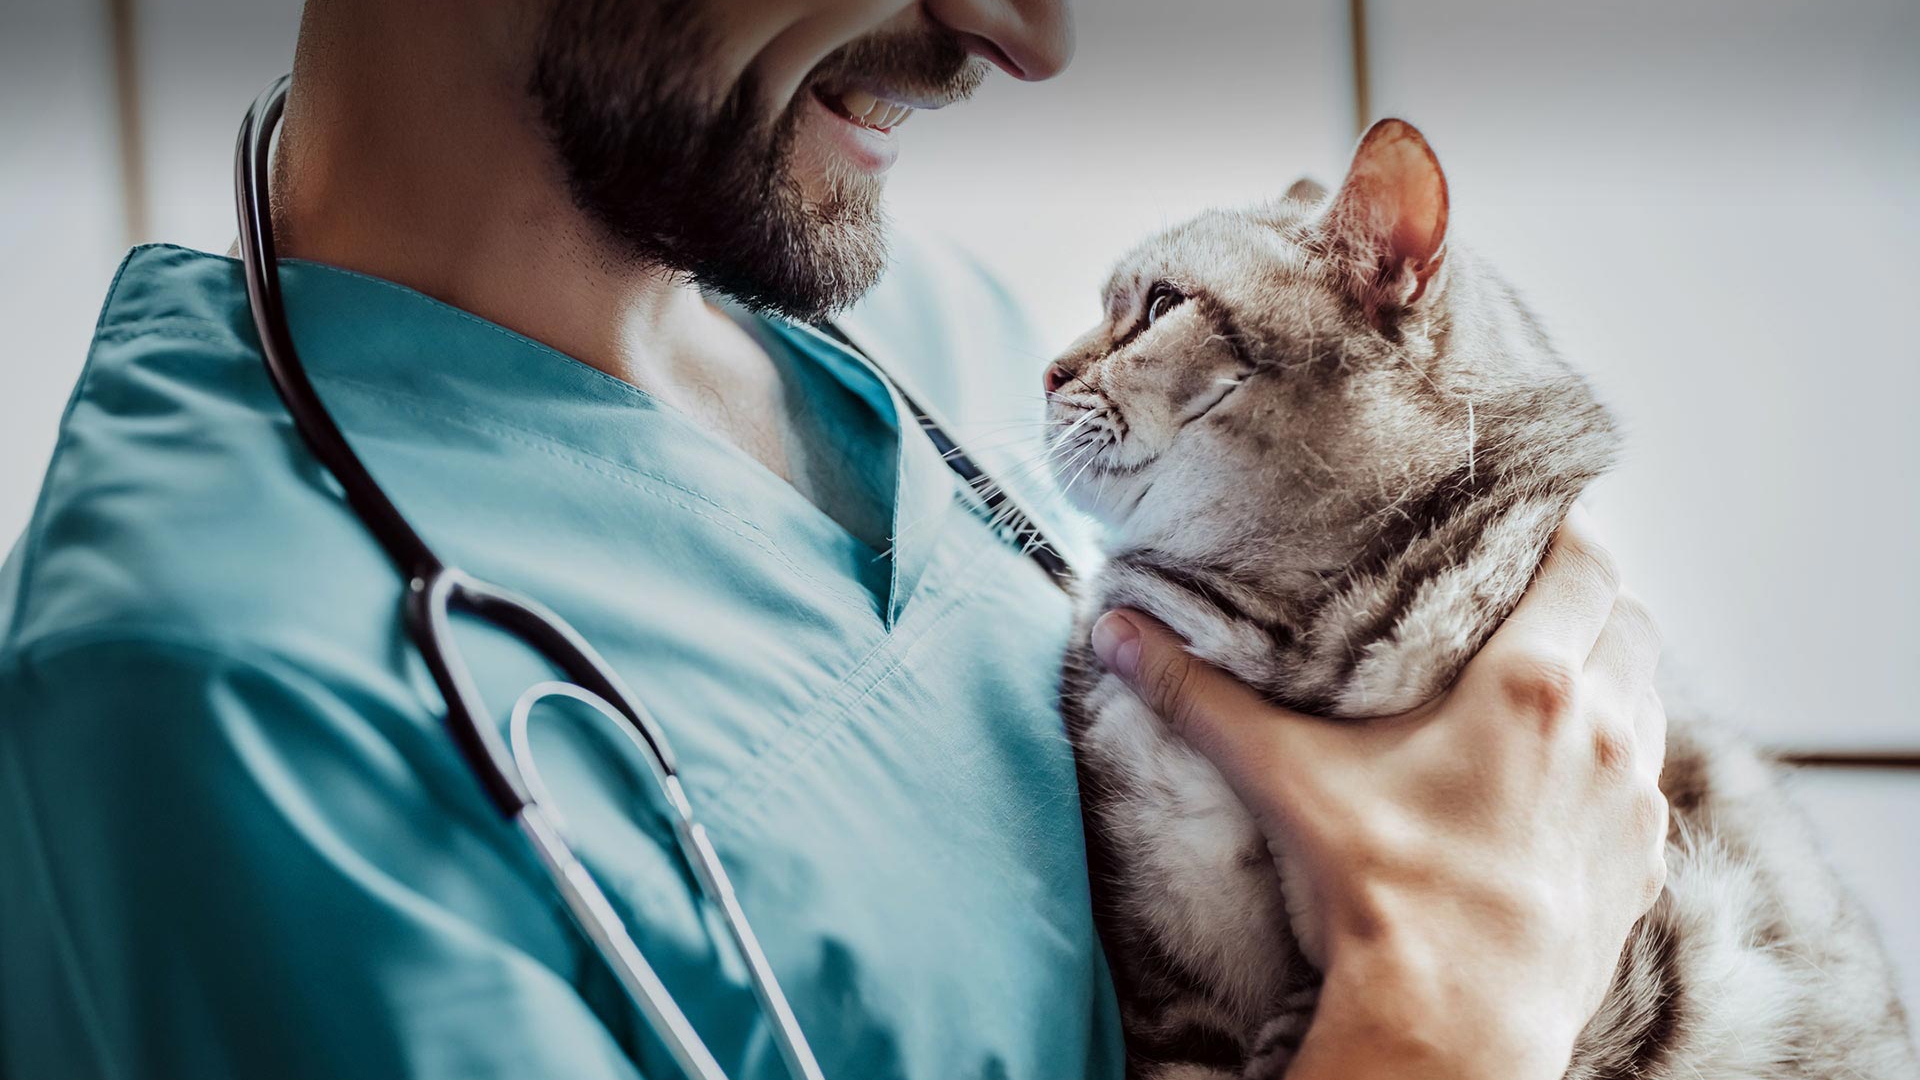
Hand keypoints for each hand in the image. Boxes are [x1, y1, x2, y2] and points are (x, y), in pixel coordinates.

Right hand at [1090, 510, 1666, 1079]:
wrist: (1454, 1020)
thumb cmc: (1380, 888)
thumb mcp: (1285, 775)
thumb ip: (1200, 696)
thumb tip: (1116, 632)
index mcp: (1531, 684)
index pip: (1587, 562)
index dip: (1567, 528)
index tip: (1535, 516)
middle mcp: (1605, 729)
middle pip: (1630, 619)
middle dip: (1590, 597)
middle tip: (1531, 592)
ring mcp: (1635, 802)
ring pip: (1648, 698)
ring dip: (1611, 676)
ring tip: (1550, 677)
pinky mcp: (1644, 866)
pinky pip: (1648, 784)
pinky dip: (1618, 760)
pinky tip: (1565, 778)